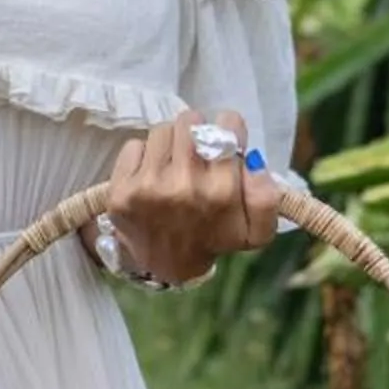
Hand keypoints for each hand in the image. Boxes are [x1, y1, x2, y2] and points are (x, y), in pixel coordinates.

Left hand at [97, 107, 281, 288]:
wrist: (166, 266)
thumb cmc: (213, 239)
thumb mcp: (254, 231)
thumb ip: (267, 197)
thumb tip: (252, 159)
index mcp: (221, 191)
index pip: (227, 126)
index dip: (228, 130)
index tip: (223, 144)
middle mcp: (184, 185)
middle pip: (191, 122)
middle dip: (196, 134)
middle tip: (196, 155)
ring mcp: (149, 186)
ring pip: (162, 131)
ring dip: (169, 144)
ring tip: (173, 166)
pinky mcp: (121, 189)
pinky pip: (134, 146)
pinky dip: (142, 157)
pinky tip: (151, 177)